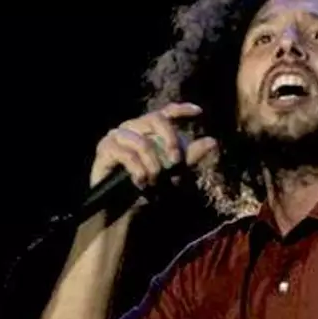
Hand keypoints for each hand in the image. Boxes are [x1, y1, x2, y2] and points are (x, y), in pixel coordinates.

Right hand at [90, 102, 218, 190]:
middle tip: (176, 161)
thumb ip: (190, 157)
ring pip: (142, 141)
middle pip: (155, 119)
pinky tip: (141, 182)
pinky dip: (137, 169)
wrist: (121, 209)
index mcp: (148, 129)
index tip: (199, 113)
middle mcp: (132, 127)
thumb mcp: (173, 172)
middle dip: (170, 139)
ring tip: (155, 180)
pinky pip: (126, 154)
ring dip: (153, 163)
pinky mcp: (105, 150)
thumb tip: (212, 141)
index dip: (182, 109)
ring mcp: (116, 136)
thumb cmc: (147, 187)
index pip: (165, 112)